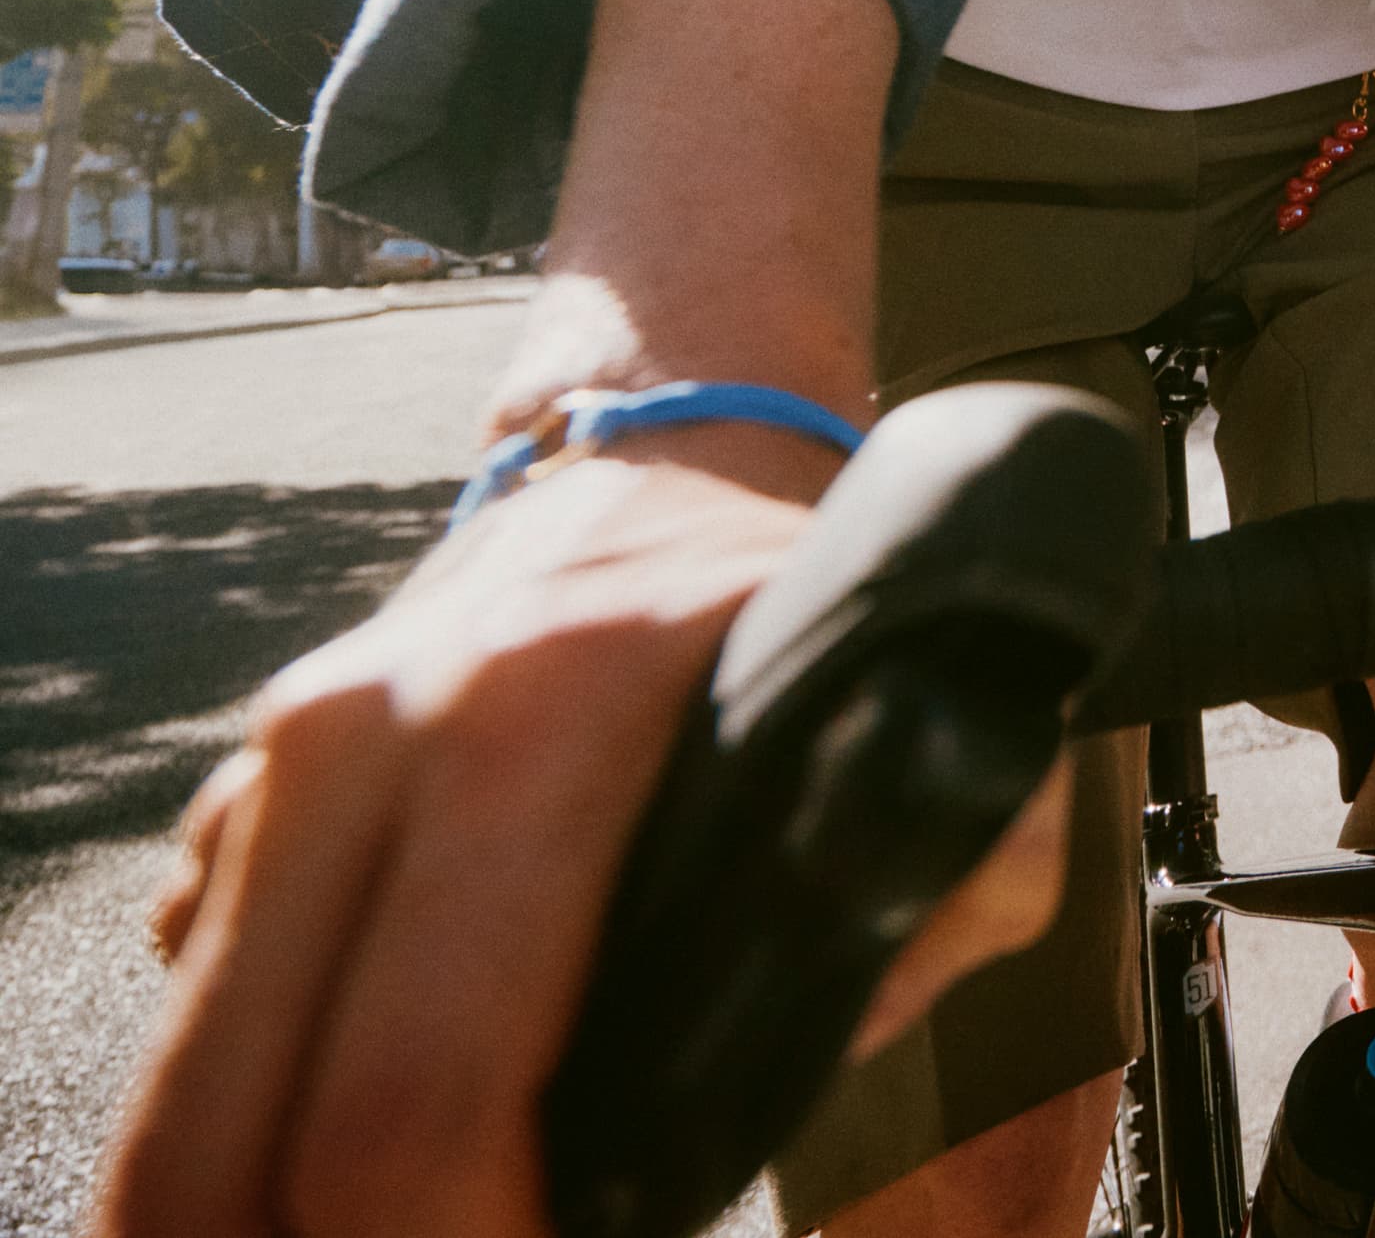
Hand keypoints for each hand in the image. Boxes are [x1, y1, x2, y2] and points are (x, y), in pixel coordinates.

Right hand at [101, 434, 1065, 1237]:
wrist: (667, 444)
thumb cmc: (801, 602)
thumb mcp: (930, 709)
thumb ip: (954, 870)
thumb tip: (869, 1009)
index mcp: (535, 727)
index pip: (423, 1084)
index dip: (462, 1232)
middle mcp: (371, 733)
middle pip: (242, 1118)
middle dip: (328, 1237)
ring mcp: (280, 766)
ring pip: (192, 1074)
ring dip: (270, 1191)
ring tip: (416, 1203)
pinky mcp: (236, 804)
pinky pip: (206, 1005)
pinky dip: (265, 1091)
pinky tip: (368, 1102)